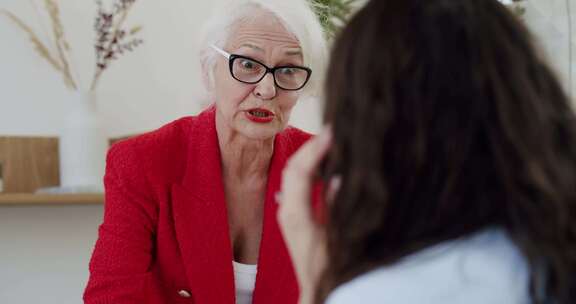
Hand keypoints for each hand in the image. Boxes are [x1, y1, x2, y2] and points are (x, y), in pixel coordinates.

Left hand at [278, 126, 332, 303]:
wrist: (316, 289)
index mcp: (296, 214)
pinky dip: (310, 168)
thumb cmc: (327, 267)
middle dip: (310, 147)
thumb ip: (335, 207)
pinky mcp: (293, 214)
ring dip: (309, 156)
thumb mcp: (336, 237)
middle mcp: (287, 210)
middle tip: (330, 131)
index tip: (330, 133)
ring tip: (328, 141)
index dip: (314, 150)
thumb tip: (338, 179)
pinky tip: (323, 163)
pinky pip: (298, 183)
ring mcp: (287, 212)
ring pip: (293, 174)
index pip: (301, 172)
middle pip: (293, 168)